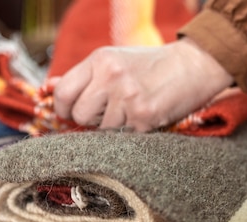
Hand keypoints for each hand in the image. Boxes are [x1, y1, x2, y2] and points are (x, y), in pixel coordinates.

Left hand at [53, 38, 233, 131]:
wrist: (196, 64)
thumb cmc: (152, 65)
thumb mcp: (115, 60)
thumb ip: (84, 76)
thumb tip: (50, 87)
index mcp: (100, 60)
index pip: (62, 93)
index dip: (64, 108)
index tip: (71, 113)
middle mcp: (110, 76)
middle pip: (79, 115)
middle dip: (90, 120)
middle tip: (109, 111)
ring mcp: (127, 97)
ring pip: (101, 130)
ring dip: (113, 127)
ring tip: (131, 109)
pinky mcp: (144, 117)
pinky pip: (122, 138)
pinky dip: (131, 133)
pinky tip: (143, 117)